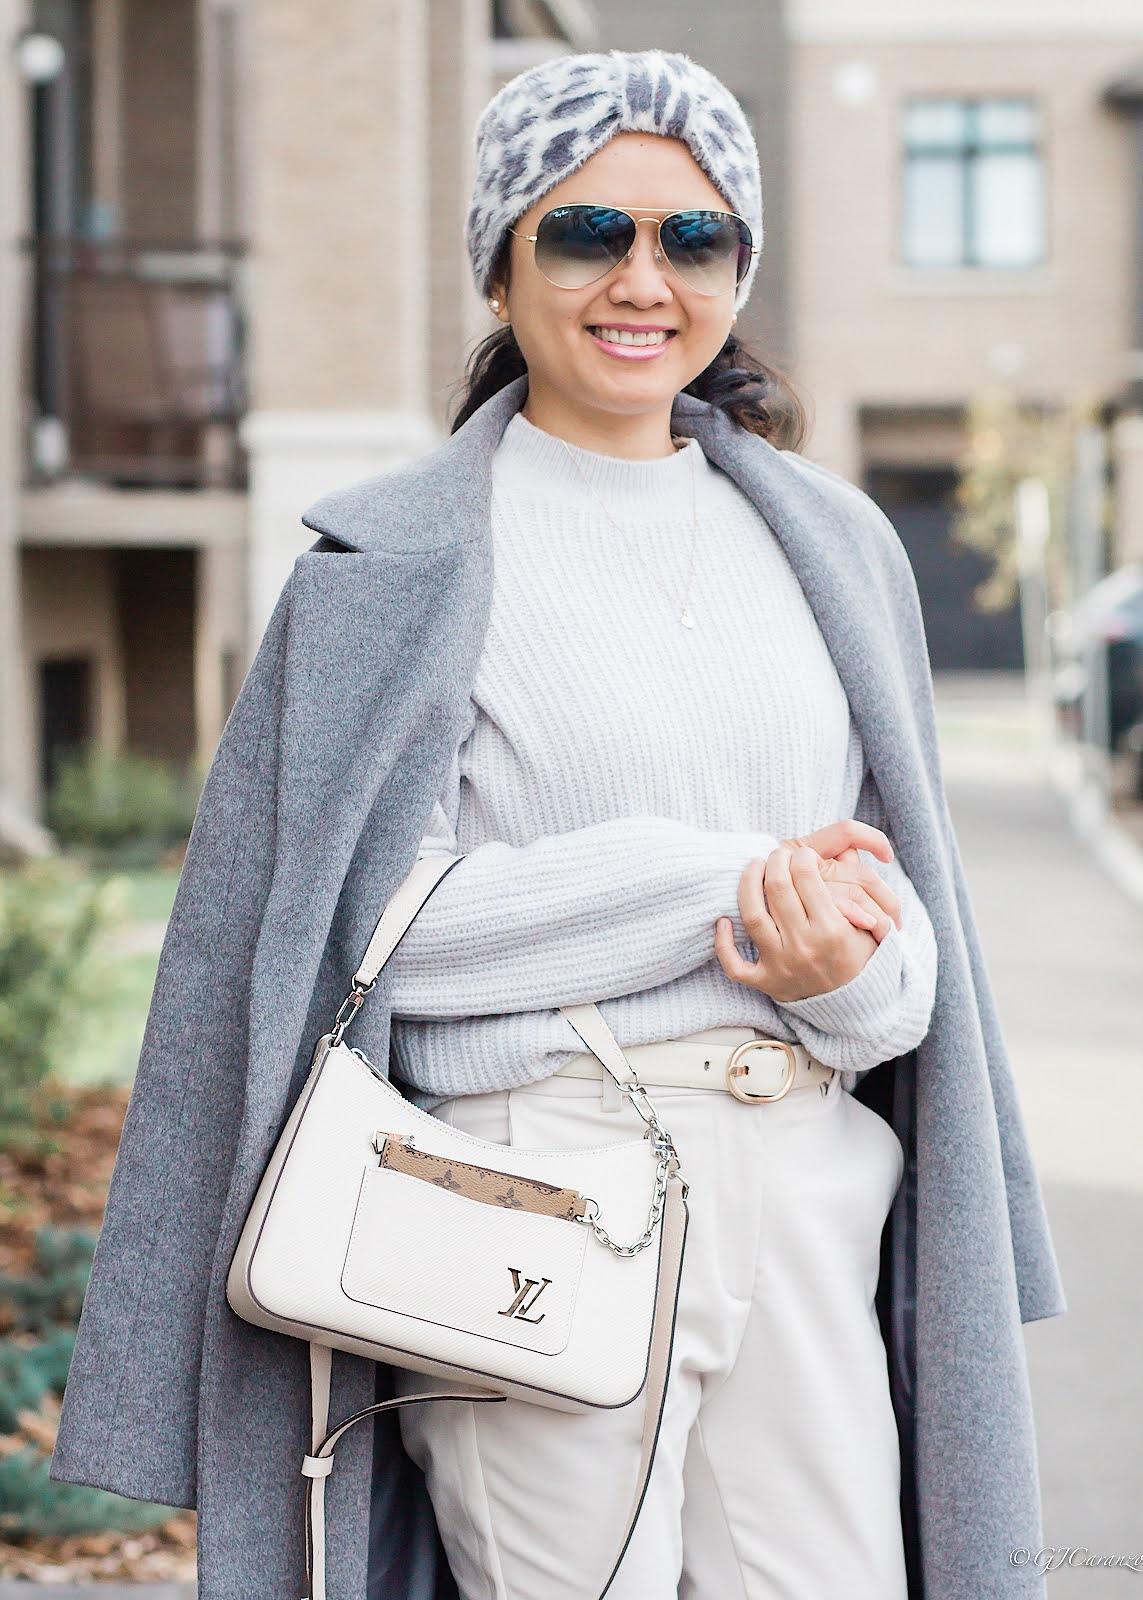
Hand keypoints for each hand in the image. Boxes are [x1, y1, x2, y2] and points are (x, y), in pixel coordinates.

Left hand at [713, 834, 898, 1002]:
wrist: (857, 1009)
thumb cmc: (862, 960)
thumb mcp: (872, 926)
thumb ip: (859, 887)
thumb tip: (848, 850)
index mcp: (833, 931)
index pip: (806, 878)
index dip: (802, 857)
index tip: (803, 854)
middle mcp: (804, 947)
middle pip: (777, 889)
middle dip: (775, 862)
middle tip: (777, 854)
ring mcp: (782, 966)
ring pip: (752, 917)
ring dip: (747, 885)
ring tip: (753, 868)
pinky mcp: (766, 982)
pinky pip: (734, 964)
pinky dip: (723, 943)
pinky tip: (724, 921)